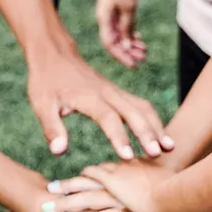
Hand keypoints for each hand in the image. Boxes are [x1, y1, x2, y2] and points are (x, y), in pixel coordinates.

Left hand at [26, 47, 172, 159]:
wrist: (54, 54)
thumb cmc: (46, 81)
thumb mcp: (42, 104)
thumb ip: (52, 127)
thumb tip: (58, 151)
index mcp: (88, 97)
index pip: (107, 118)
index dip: (118, 137)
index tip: (128, 156)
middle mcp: (106, 93)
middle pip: (132, 112)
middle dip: (147, 132)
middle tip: (159, 154)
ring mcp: (114, 91)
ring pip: (141, 107)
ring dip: (156, 126)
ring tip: (169, 147)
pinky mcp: (116, 92)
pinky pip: (139, 104)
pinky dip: (152, 119)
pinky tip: (160, 135)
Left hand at [48, 160, 172, 211]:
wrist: (187, 195)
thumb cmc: (166, 181)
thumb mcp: (142, 169)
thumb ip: (124, 168)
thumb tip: (111, 166)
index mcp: (119, 178)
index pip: (87, 180)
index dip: (69, 184)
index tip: (53, 187)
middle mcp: (121, 194)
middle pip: (87, 197)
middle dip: (64, 202)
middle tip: (45, 206)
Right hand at [96, 0, 145, 67]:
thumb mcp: (129, 8)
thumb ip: (128, 27)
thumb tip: (127, 44)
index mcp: (104, 19)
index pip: (110, 44)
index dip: (121, 56)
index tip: (134, 64)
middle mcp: (105, 18)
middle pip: (115, 41)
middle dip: (128, 51)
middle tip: (143, 58)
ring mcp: (110, 13)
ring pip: (119, 34)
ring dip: (131, 44)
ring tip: (144, 50)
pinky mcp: (115, 8)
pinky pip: (121, 26)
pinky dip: (130, 33)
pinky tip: (139, 39)